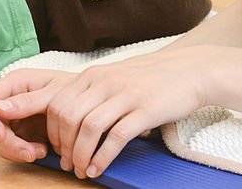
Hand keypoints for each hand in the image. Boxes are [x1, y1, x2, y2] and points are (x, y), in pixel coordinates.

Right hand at [0, 69, 76, 162]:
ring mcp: (13, 115)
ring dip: (15, 151)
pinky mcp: (20, 130)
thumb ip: (28, 101)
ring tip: (40, 152)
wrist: (90, 101)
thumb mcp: (56, 93)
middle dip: (7, 143)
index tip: (3, 136)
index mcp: (15, 82)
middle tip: (30, 153)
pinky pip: (9, 147)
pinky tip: (41, 151)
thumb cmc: (76, 89)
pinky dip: (22, 153)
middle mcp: (9, 98)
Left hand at [42, 49, 208, 178]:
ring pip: (89, 128)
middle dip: (64, 147)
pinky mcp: (146, 110)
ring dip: (81, 155)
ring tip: (82, 171)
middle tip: (68, 164)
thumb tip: (67, 118)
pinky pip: (116, 137)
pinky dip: (103, 157)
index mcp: (94, 74)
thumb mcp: (115, 76)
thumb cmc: (151, 77)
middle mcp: (106, 82)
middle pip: (69, 117)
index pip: (57, 103)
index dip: (52, 131)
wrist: (190, 70)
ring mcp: (126, 95)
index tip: (58, 149)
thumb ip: (92, 91)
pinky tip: (99, 169)